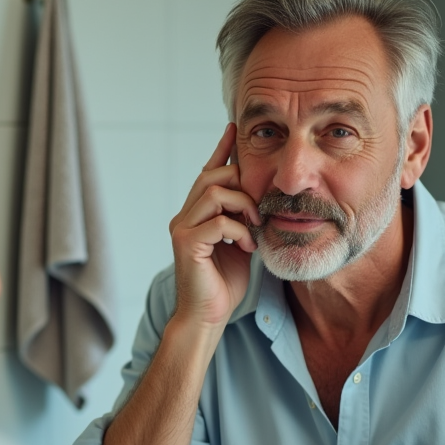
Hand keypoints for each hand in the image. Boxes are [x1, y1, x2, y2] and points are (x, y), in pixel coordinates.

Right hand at [168, 123, 260, 330]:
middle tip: (259, 209)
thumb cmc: (224, 284)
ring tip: (255, 227)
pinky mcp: (185, 243)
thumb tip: (262, 199)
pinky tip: (247, 247)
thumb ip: (244, 220)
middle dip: (241, 183)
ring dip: (243, 206)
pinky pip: (218, 222)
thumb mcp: (241, 243)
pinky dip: (239, 232)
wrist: (208, 316)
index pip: (209, 172)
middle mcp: (184, 215)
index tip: (235, 128)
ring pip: (214, 193)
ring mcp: (182, 228)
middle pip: (212, 176)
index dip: (222, 149)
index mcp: (196, 213)